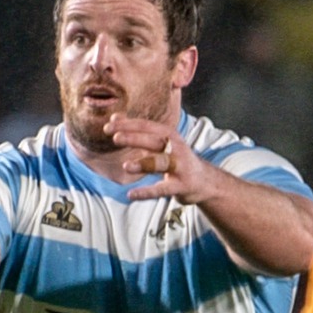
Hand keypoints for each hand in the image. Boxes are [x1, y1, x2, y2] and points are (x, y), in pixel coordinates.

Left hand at [109, 115, 227, 204]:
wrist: (204, 181)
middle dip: (134, 138)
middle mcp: (175, 148)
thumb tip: (114, 118)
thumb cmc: (176, 158)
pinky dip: (147, 192)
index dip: (128, 125)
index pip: (146, 126)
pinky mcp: (181, 186)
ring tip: (126, 166)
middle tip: (115, 138)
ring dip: (143, 164)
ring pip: (160, 163)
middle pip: (153, 140)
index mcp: (168, 135)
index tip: (108, 125)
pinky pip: (162, 189)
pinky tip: (131, 194)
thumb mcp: (160, 142)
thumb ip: (137, 131)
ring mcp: (179, 167)